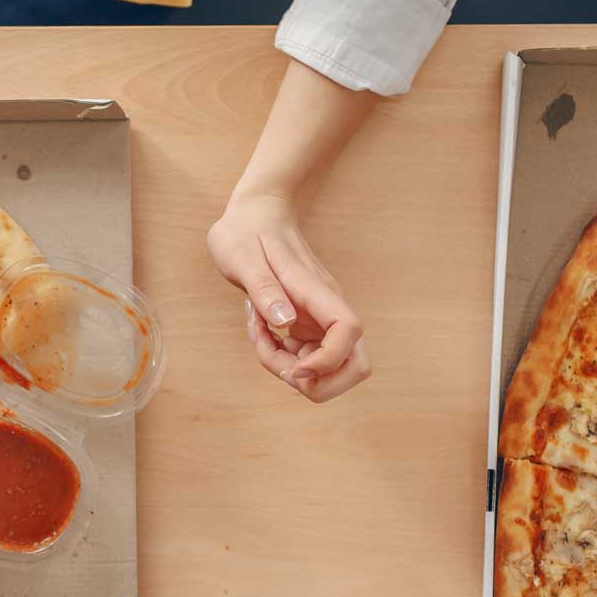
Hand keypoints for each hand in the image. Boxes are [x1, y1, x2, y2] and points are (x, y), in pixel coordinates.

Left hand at [207, 193, 367, 402]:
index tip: (292, 364)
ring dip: (290, 369)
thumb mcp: (242, 257)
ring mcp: (320, 320)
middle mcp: (327, 310)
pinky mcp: (309, 326)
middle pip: (354, 366)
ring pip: (326, 369)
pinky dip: (281, 357)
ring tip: (259, 335)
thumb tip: (286, 322)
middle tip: (275, 359)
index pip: (349, 333)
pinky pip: (305, 358)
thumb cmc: (246, 232)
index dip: (327, 361)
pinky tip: (261, 331)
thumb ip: (264, 290)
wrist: (256, 214)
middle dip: (314, 382)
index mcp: (317, 291)